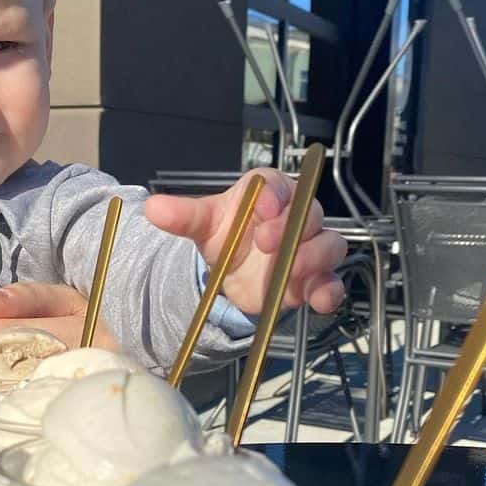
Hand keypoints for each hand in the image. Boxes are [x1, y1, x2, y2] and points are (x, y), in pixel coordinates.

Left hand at [144, 168, 347, 315]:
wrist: (232, 271)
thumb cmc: (226, 235)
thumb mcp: (203, 226)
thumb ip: (183, 216)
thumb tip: (153, 208)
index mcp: (270, 192)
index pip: (278, 184)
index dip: (274, 195)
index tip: (261, 208)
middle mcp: (297, 216)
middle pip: (309, 213)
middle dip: (292, 226)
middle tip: (266, 241)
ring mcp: (310, 248)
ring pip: (329, 244)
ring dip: (314, 257)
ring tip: (292, 269)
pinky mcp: (315, 279)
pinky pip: (333, 283)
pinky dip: (330, 291)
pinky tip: (320, 301)